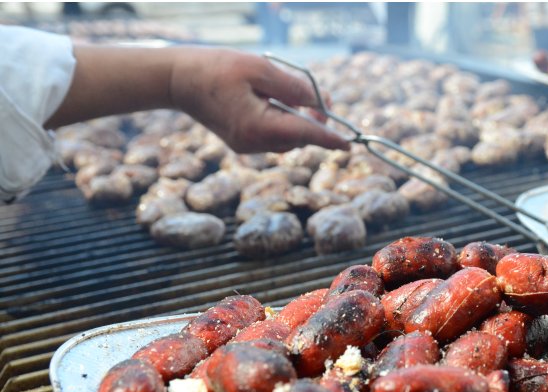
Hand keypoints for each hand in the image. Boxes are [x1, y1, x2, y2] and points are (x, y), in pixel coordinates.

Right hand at [169, 48, 348, 152]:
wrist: (178, 80)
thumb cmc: (215, 68)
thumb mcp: (259, 69)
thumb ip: (293, 87)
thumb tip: (319, 103)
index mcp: (258, 127)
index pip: (304, 135)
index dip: (329, 139)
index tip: (349, 145)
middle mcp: (254, 144)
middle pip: (299, 137)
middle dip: (313, 119)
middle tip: (320, 96)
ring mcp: (248, 146)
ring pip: (288, 137)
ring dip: (296, 118)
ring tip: (284, 91)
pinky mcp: (243, 142)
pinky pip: (274, 135)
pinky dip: (282, 120)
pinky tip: (270, 100)